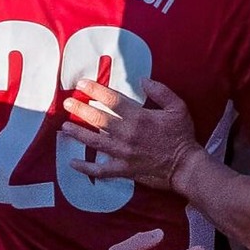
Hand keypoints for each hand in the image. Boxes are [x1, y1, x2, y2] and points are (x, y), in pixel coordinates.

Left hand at [62, 77, 199, 191]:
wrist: (186, 166)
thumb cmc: (182, 135)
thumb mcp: (178, 107)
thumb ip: (160, 91)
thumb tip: (142, 80)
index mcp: (138, 117)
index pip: (112, 100)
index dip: (95, 90)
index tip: (82, 83)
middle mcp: (127, 134)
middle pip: (98, 119)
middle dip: (80, 109)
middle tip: (67, 102)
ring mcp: (123, 153)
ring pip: (94, 142)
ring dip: (78, 133)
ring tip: (64, 127)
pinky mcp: (123, 170)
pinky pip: (100, 170)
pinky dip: (85, 168)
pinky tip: (72, 163)